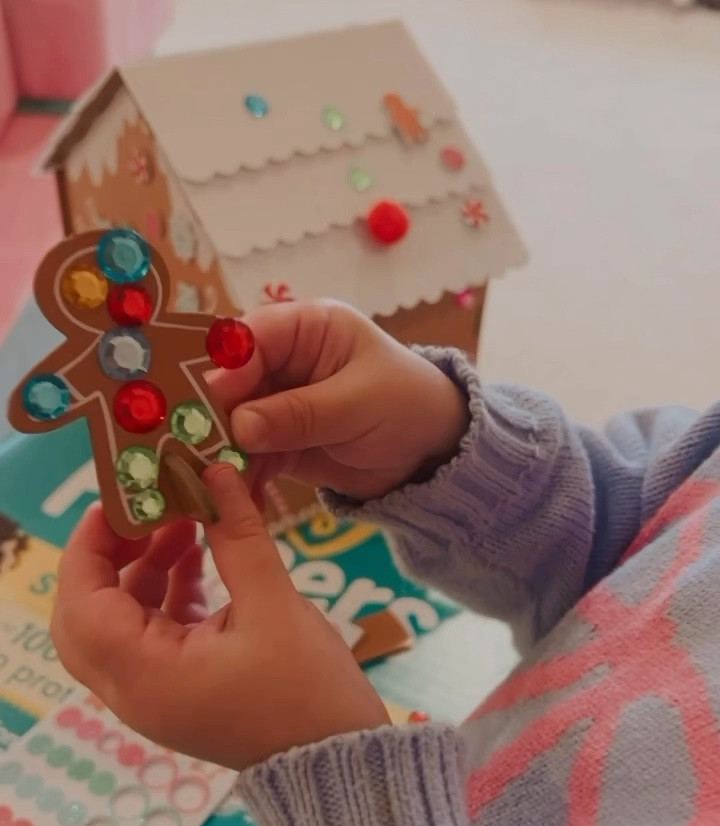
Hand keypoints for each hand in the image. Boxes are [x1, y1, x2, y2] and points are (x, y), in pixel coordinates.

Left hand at [51, 466, 388, 770]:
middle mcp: (135, 690)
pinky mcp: (182, 690)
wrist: (340, 761)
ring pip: (118, 622)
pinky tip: (198, 556)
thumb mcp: (274, 604)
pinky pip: (152, 634)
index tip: (121, 498)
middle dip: (108, 557)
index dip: (90, 545)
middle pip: (84, 616)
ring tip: (184, 521)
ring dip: (141, 570)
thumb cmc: (307, 691)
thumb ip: (237, 535)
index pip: (80, 604)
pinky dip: (165, 594)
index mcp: (145, 675)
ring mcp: (156, 694)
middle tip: (145, 511)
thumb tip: (215, 471)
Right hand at [210, 301, 469, 501]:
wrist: (432, 454)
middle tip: (192, 447)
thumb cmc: (408, 406)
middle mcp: (283, 360)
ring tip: (204, 480)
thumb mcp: (358, 404)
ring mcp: (276, 402)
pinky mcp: (277, 441)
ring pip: (231, 421)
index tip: (209, 402)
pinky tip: (227, 498)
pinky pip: (247, 455)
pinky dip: (238, 476)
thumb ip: (299, 413)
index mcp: (306, 328)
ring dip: (219, 450)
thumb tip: (240, 425)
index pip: (249, 337)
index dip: (225, 368)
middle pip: (230, 381)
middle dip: (212, 415)